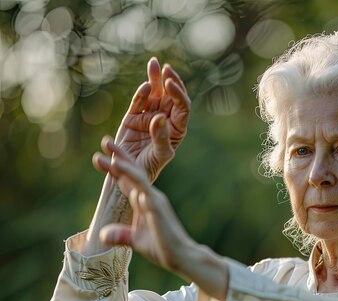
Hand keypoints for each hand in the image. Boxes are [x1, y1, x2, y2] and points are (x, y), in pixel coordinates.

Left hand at [94, 129, 192, 272]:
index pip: (127, 182)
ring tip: (108, 148)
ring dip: (121, 160)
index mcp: (144, 202)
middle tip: (106, 140)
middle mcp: (150, 196)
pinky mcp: (156, 205)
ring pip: (136, 174)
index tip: (101, 157)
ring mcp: (154, 199)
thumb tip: (102, 235)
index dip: (115, 169)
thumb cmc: (162, 248)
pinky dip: (130, 175)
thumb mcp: (135, 241)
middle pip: (132, 172)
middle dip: (119, 156)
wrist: (181, 257)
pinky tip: (119, 165)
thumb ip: (120, 235)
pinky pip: (142, 186)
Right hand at [114, 57, 190, 181]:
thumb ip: (161, 137)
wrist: (128, 174)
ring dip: (154, 79)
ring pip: (154, 94)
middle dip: (168, 81)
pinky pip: (139, 102)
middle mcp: (165, 119)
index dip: (178, 93)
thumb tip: (159, 118)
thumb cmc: (150, 167)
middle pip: (169, 96)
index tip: (170, 84)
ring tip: (154, 63)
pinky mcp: (133, 117)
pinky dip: (141, 93)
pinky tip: (145, 84)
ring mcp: (149, 116)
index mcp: (177, 128)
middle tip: (166, 69)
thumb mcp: (160, 154)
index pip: (182, 106)